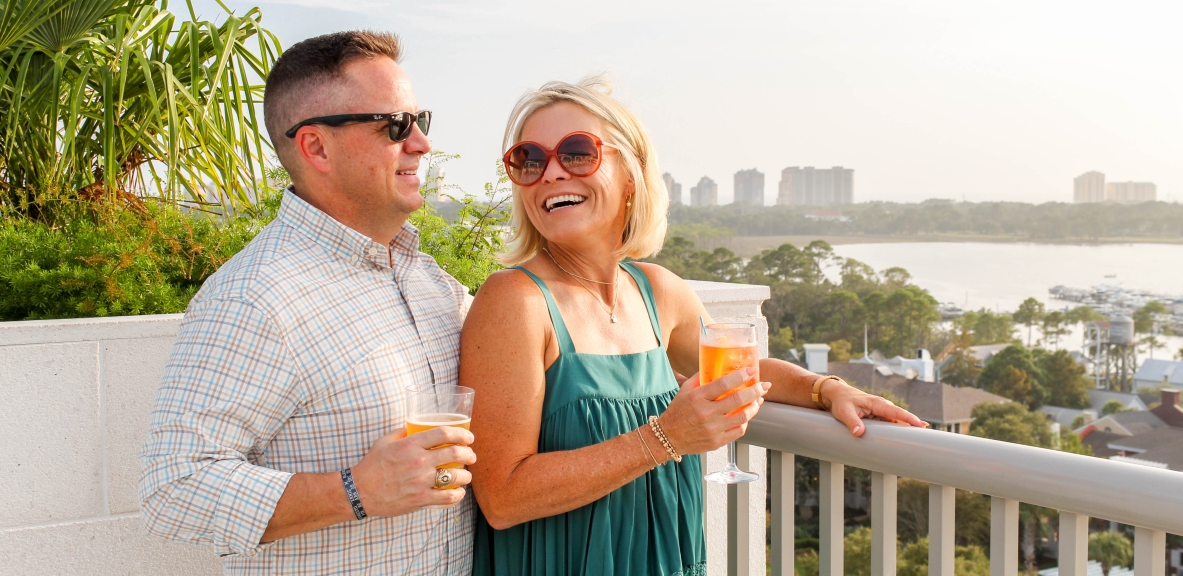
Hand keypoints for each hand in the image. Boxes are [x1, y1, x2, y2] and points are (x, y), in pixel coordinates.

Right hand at [349, 426, 476, 515]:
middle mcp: (419, 461)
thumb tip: (418, 426)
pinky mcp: (420, 499)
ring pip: (456, 477)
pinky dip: (458, 494)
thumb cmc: (372, 465)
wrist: (360, 491)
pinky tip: (458, 492)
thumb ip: (404, 433)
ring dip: (466, 476)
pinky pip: (448, 497)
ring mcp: (421, 481)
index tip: (469, 438)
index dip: (462, 434)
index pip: (444, 433)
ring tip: (466, 476)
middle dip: (469, 454)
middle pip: (455, 453)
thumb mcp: (386, 441)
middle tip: (471, 456)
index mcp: (411, 444)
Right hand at [658, 367, 770, 454]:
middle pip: (738, 400)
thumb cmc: (677, 411)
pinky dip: (746, 422)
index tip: (752, 371)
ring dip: (754, 407)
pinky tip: (747, 416)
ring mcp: (712, 429)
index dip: (741, 376)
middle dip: (755, 390)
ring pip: (742, 416)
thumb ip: (701, 378)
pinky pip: (738, 431)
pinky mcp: (717, 441)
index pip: (724, 384)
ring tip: (759, 400)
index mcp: (697, 397)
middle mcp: (706, 413)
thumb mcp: (685, 390)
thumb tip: (717, 366)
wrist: (668, 437)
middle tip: (764, 385)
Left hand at [818, 379, 928, 436]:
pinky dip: (900, 428)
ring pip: (898, 420)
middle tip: (928, 434)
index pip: (896, 412)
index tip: (920, 425)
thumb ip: (852, 422)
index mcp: (877, 403)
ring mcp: (881, 412)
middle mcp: (882, 407)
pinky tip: (909, 436)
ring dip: (909, 427)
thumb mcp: (844, 412)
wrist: (836, 395)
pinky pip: (892, 422)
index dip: (908, 418)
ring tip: (922, 438)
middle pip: (901, 417)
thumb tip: (859, 433)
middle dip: (914, 424)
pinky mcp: (878, 416)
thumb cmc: (841, 402)